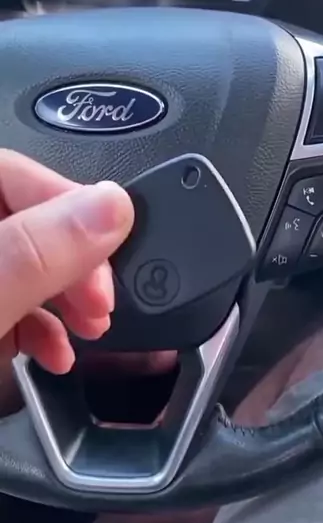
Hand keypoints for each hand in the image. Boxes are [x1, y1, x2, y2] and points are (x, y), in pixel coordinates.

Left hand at [0, 150, 133, 373]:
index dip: (72, 206)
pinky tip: (56, 352)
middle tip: (100, 301)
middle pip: (29, 221)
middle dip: (76, 262)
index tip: (109, 253)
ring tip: (90, 327)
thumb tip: (111, 206)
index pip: (16, 170)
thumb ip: (36, 253)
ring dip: (68, 296)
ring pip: (25, 265)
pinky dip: (41, 326)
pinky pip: (11, 302)